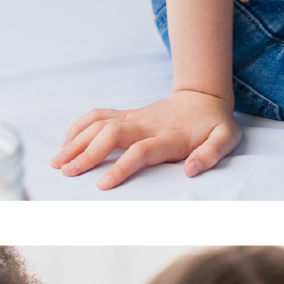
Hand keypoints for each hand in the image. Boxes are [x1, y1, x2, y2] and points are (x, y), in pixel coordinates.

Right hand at [54, 89, 238, 189]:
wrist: (203, 98)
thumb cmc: (214, 125)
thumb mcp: (226, 138)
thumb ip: (211, 154)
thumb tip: (191, 170)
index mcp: (168, 137)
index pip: (140, 151)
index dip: (121, 167)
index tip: (102, 185)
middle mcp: (146, 125)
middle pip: (111, 135)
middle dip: (87, 153)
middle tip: (67, 172)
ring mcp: (134, 117)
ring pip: (99, 124)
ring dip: (77, 141)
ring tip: (57, 161)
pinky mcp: (126, 114)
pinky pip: (99, 115)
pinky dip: (80, 126)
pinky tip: (66, 142)